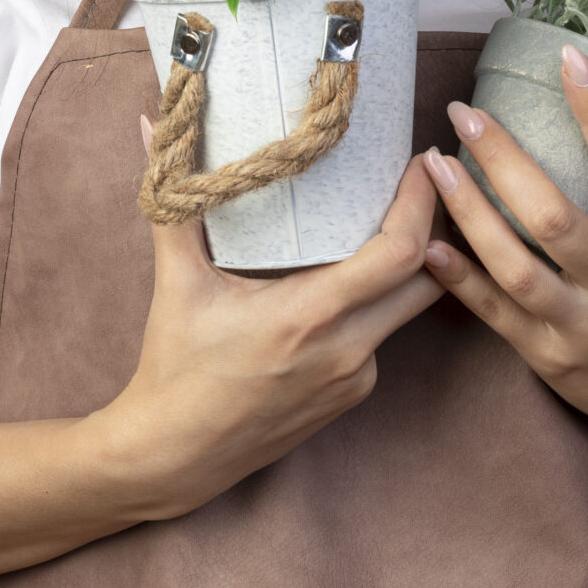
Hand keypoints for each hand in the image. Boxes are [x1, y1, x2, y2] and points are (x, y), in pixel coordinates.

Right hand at [89, 137, 444, 519]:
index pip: (400, 254)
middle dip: (437, 227)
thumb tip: (150, 129)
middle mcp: (346, 350)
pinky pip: (380, 338)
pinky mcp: (350, 397)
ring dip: (408, 267)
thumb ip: (174, 204)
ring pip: (405, 311)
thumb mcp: (178, 284)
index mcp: (310, 315)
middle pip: (429, 281)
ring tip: (390, 219)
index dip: (423, 205)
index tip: (424, 163)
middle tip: (425, 180)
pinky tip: (350, 280)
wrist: (173, 458)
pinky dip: (375, 304)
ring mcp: (354, 379)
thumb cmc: (174, 370)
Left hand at [420, 45, 587, 474]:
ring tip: (432, 163)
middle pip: (555, 216)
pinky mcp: (548, 358)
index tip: (567, 57)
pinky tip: (427, 243)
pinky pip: (494, 313)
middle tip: (464, 111)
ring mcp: (581, 325)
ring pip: (515, 267)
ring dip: (468, 212)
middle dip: (504, 159)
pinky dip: (458, 279)